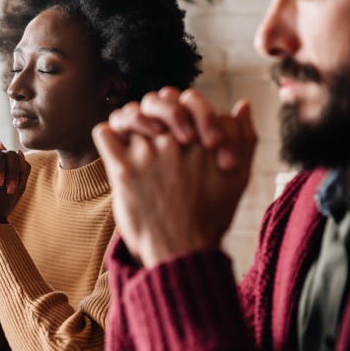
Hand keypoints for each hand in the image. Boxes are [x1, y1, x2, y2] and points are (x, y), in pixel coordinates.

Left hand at [94, 99, 256, 267]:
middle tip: (159, 129)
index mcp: (202, 138)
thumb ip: (244, 137)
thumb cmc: (211, 216)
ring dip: (132, 120)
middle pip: (158, 100)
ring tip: (136, 136)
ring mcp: (146, 153)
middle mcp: (174, 140)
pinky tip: (118, 147)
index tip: (189, 134)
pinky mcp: (122, 169)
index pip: (189, 99)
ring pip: (130, 113)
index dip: (189, 111)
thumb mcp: (239, 177)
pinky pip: (105, 133)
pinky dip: (109, 136)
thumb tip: (242, 105)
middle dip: (158, 110)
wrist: (182, 251)